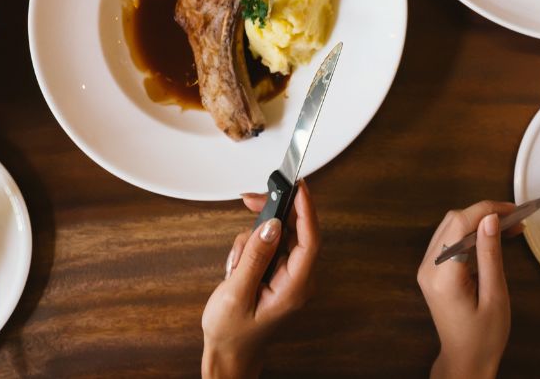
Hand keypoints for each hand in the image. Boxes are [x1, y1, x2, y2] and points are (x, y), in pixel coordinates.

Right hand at [201, 182, 319, 378]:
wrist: (229, 353)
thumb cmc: (232, 332)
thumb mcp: (236, 293)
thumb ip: (255, 257)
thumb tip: (272, 224)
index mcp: (294, 287)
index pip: (310, 240)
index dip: (306, 209)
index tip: (298, 184)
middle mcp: (298, 280)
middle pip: (296, 231)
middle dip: (272, 214)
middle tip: (250, 199)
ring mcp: (289, 276)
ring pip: (279, 236)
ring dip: (253, 239)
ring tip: (235, 264)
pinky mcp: (278, 274)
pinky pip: (269, 246)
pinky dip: (250, 248)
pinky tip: (237, 267)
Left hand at [417, 201, 524, 378]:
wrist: (465, 360)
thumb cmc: (483, 337)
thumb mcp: (495, 295)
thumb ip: (490, 254)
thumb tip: (490, 219)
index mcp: (443, 276)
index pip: (459, 224)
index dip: (486, 210)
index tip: (512, 210)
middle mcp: (428, 268)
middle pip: (453, 221)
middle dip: (484, 214)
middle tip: (515, 219)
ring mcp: (427, 269)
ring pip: (450, 227)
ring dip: (478, 222)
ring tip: (509, 227)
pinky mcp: (432, 272)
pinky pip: (449, 241)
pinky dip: (471, 234)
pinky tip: (492, 238)